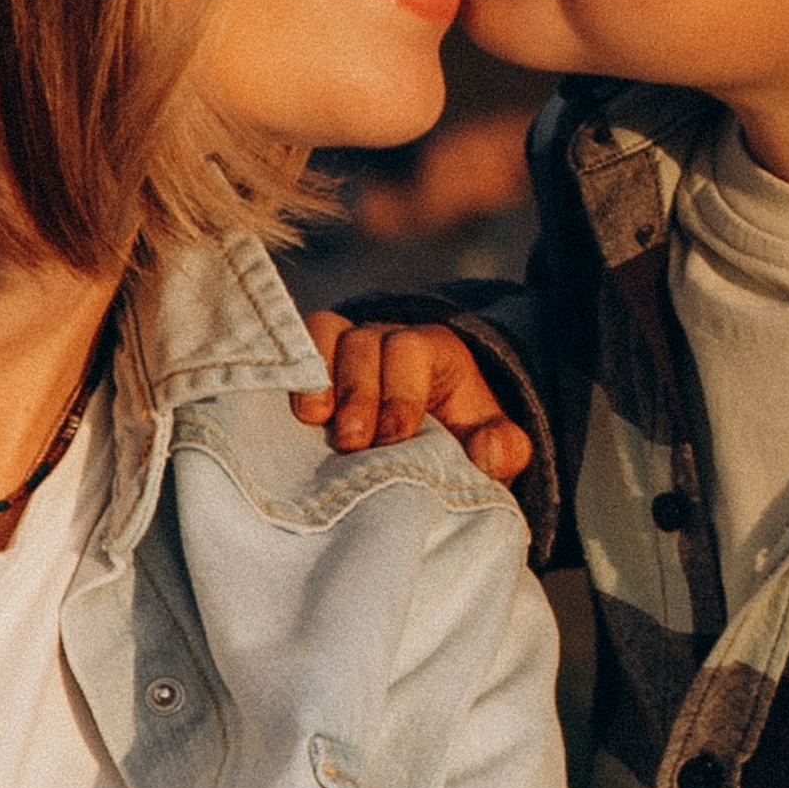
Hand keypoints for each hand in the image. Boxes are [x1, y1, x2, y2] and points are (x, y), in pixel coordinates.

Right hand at [293, 311, 532, 482]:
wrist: (426, 441)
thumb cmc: (458, 440)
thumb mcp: (491, 445)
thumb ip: (504, 449)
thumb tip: (486, 451)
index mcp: (433, 351)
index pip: (410, 351)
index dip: (400, 392)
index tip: (394, 437)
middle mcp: (383, 339)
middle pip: (362, 342)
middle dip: (357, 391)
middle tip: (351, 441)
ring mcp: (342, 347)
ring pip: (323, 335)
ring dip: (315, 377)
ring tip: (311, 420)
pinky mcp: (309, 365)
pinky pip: (290, 350)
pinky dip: (286, 375)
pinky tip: (283, 413)